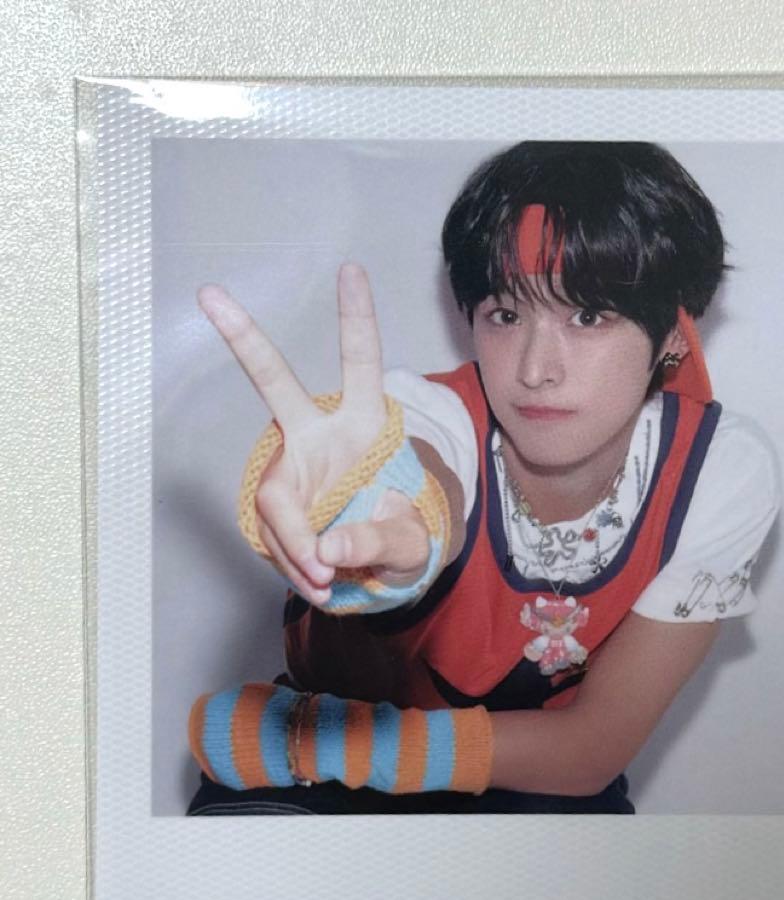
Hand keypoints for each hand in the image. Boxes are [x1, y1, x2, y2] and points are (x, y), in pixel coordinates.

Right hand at [197, 264, 429, 606]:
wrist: (378, 564)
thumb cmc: (401, 536)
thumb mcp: (410, 543)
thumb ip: (378, 542)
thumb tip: (328, 549)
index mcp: (365, 425)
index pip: (362, 368)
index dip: (356, 321)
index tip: (351, 269)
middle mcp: (319, 433)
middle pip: (277, 385)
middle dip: (246, 341)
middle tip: (210, 294)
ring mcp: (292, 465)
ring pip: (276, 499)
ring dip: (297, 546)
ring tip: (327, 582)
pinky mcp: (276, 499)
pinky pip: (273, 533)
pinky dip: (292, 562)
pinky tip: (316, 581)